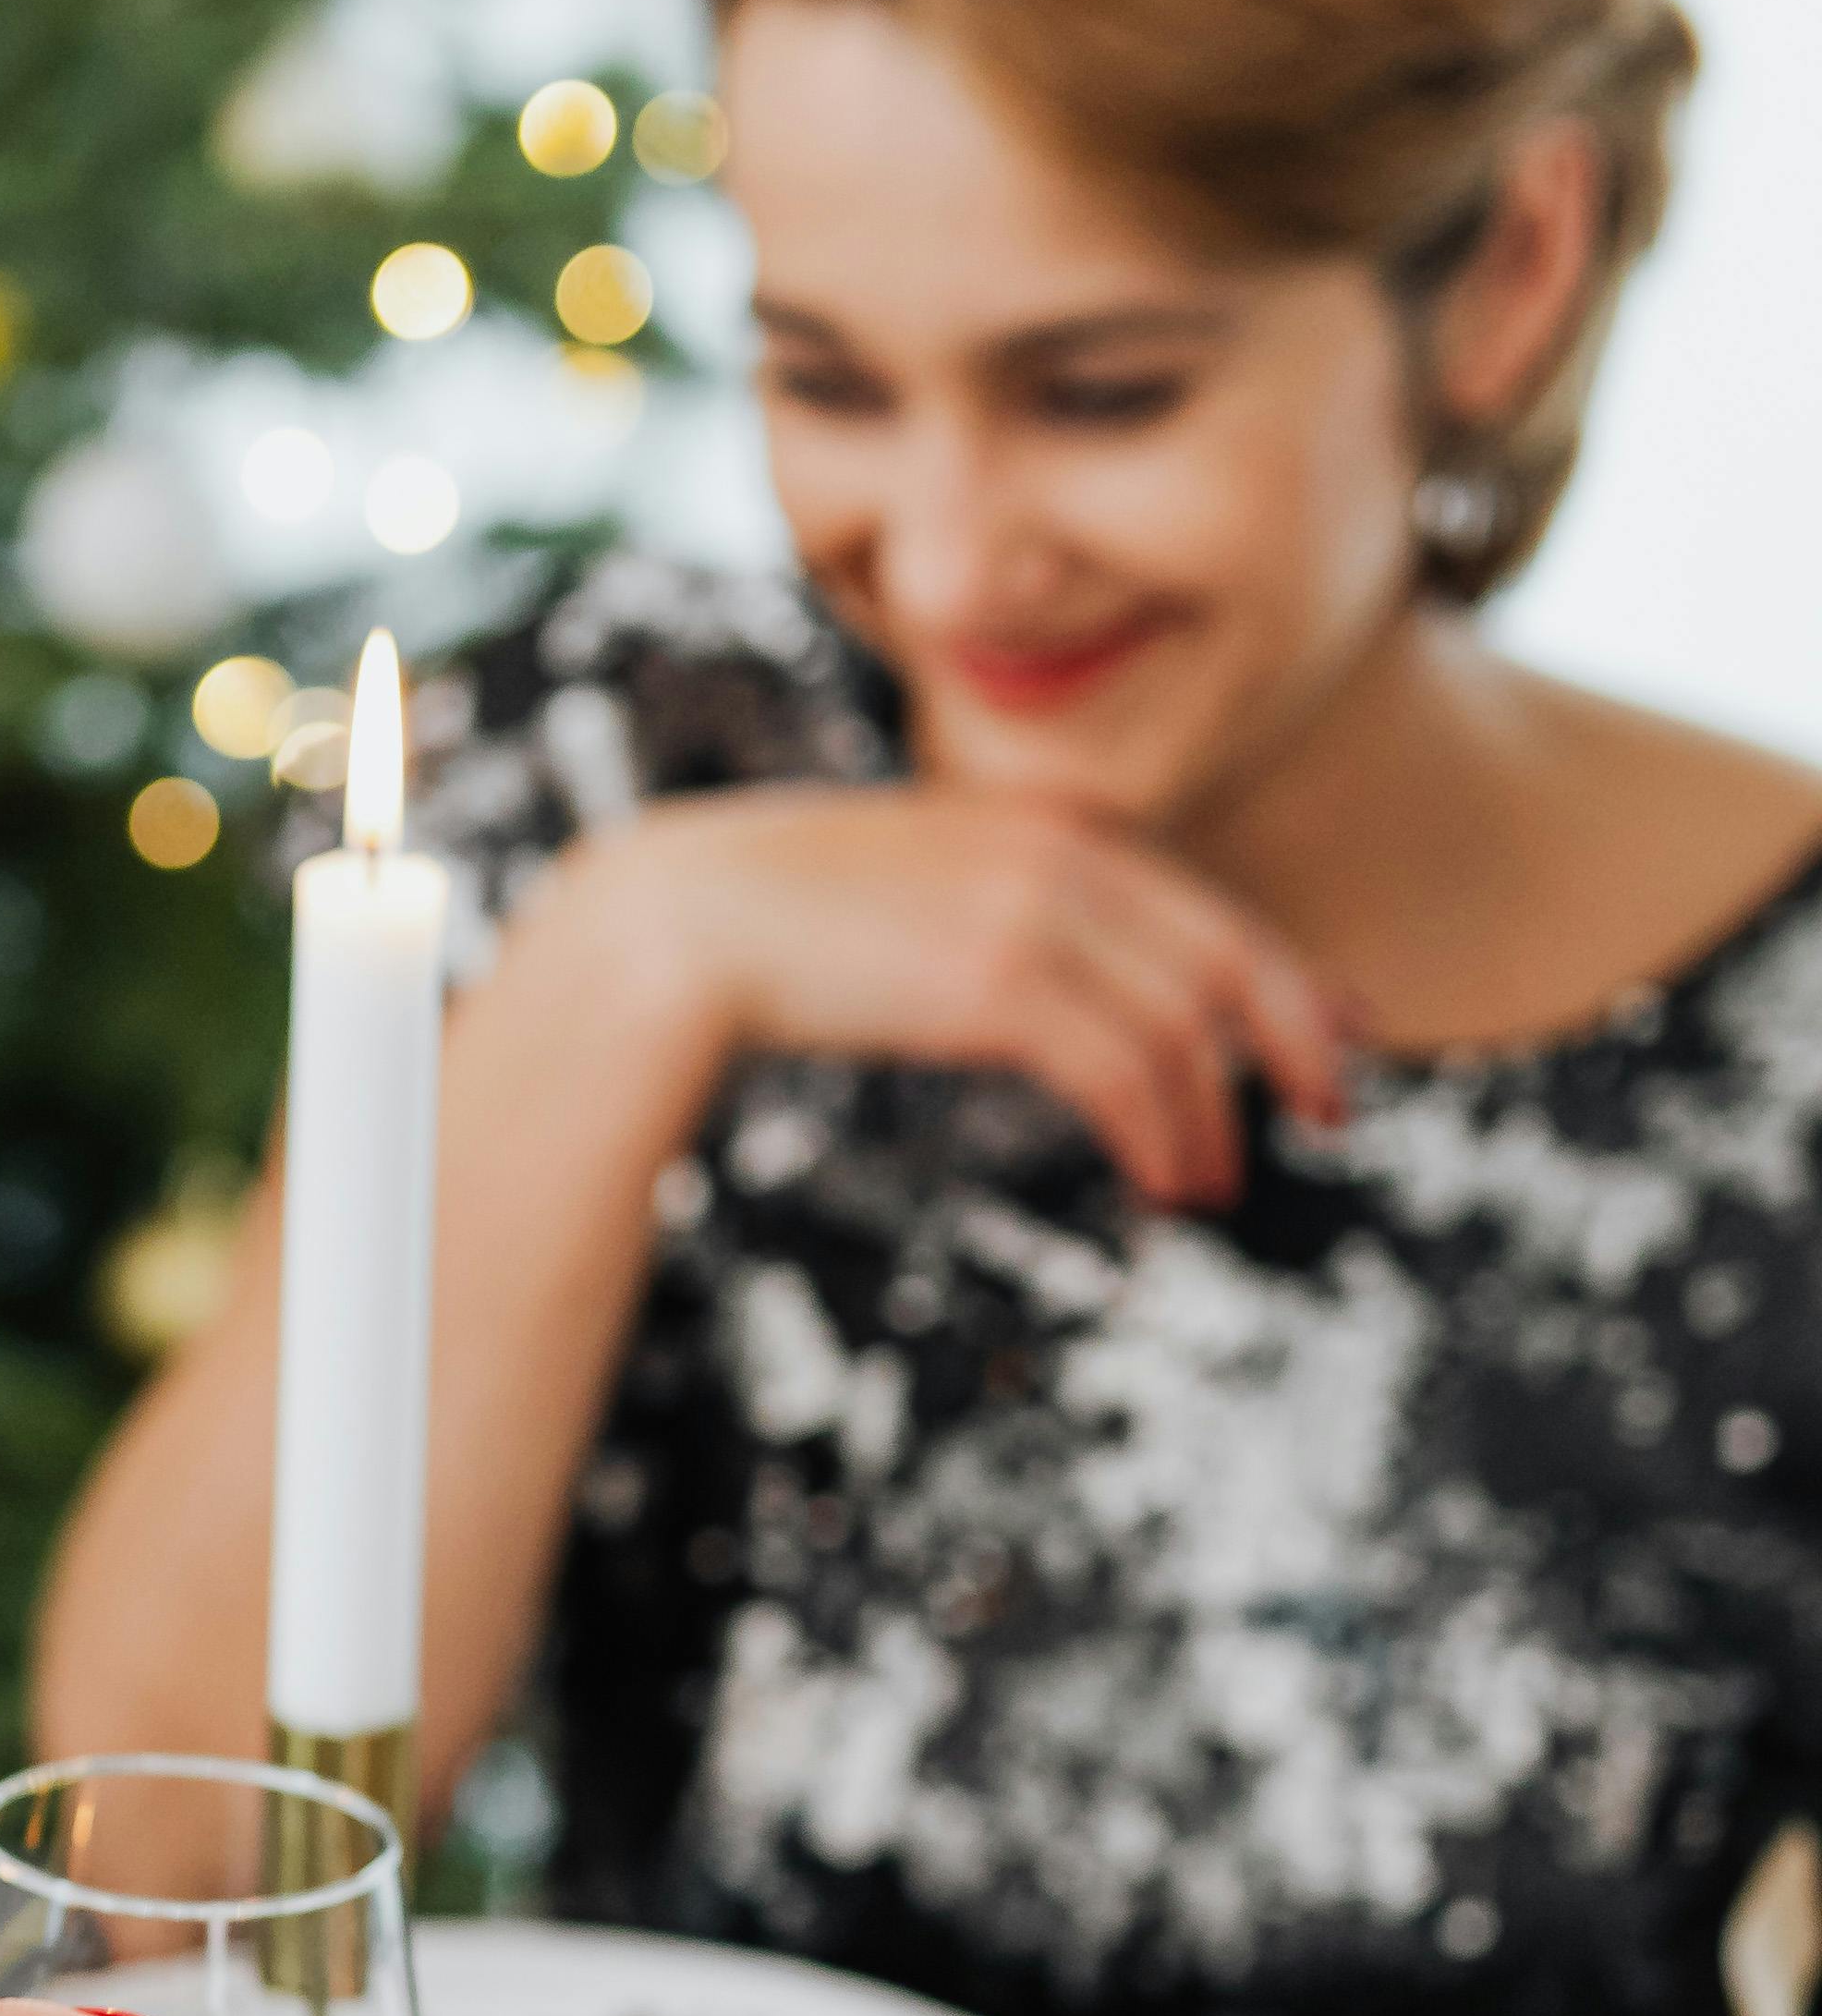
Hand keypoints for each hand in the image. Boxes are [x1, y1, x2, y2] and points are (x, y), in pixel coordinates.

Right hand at [553, 781, 1351, 1210]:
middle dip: (1299, 1036)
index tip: (1336, 1022)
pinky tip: (1167, 1182)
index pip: (1200, 901)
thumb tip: (1031, 981)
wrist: (679, 921)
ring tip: (1212, 1186)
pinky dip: (1164, 1133)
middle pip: (1230, 954)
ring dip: (1215, 1118)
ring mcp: (1034, 912)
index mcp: (1043, 829)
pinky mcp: (1000, 980)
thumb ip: (988, 911)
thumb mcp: (908, 889)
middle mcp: (1061, 855)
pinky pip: (1125, 1068)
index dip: (1284, 967)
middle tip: (1335, 1108)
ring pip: (1185, 1026)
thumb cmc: (772, 921)